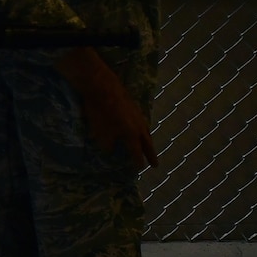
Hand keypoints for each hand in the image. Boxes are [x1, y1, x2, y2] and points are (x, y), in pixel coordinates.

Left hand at [57, 49, 157, 170]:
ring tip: (148, 148)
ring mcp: (138, 115)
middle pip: (146, 143)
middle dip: (150, 155)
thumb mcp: (100, 133)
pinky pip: (141, 123)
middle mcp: (139, 126)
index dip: (137, 161)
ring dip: (147, 142)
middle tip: (156, 165)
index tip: (140, 169)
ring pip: (146, 132)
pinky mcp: (133, 107)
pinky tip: (139, 130)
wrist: (103, 87)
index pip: (136, 152)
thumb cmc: (101, 112)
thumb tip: (111, 150)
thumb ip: (107, 145)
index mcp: (132, 135)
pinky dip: (142, 131)